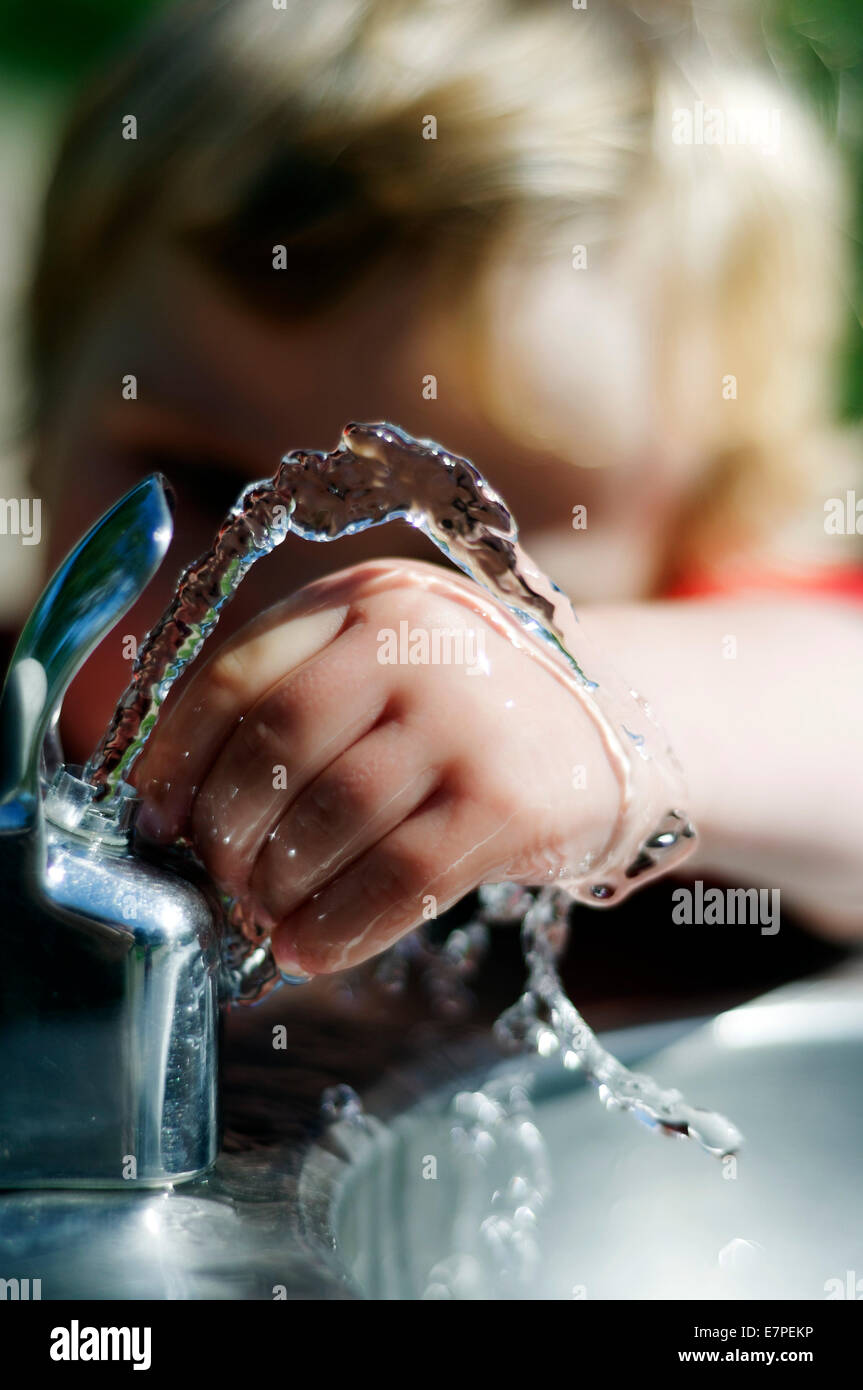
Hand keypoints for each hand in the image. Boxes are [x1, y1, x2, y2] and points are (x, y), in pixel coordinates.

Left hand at [134, 559, 619, 974]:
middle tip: (223, 879)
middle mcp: (417, 640)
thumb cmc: (464, 717)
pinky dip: (340, 928)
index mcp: (366, 601)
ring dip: (279, 887)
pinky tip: (313, 948)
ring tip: (269, 915)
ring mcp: (468, 717)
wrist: (607, 735)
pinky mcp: (509, 799)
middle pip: (279, 743)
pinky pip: (398, 880)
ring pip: (332, 818)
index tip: (156, 820)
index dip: (177, 760)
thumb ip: (294, 710)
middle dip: (228, 830)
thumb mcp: (383, 671)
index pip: (238, 677)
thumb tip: (178, 818)